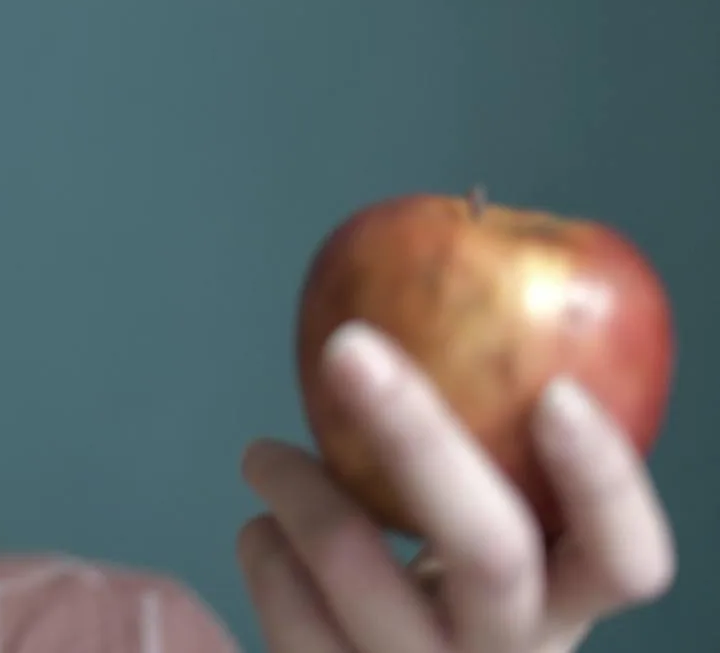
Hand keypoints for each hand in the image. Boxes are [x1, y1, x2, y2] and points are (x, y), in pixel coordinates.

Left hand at [235, 321, 675, 651]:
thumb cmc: (440, 590)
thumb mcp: (493, 538)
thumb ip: (487, 456)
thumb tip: (442, 275)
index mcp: (567, 604)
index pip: (627, 560)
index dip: (603, 481)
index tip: (554, 391)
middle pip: (487, 551)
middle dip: (416, 432)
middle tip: (349, 345)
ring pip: (357, 572)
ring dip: (296, 487)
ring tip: (263, 456)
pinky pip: (287, 615)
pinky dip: (264, 553)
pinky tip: (265, 535)